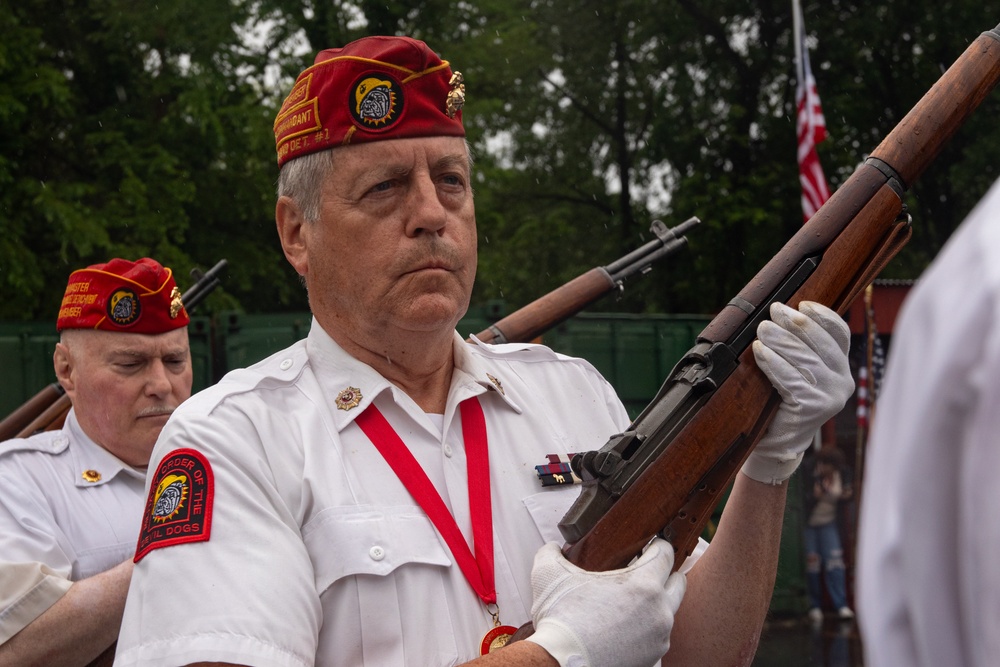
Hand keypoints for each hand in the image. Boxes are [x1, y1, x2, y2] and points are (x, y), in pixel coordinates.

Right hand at [525, 538, 685, 666]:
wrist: (561, 665)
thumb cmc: (561, 621)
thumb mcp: (549, 575)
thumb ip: (552, 553)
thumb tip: (553, 548)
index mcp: (644, 585)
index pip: (666, 554)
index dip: (657, 545)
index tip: (648, 544)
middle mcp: (659, 612)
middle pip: (678, 583)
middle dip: (665, 574)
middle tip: (645, 570)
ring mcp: (659, 639)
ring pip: (668, 613)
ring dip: (655, 604)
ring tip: (631, 602)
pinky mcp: (653, 659)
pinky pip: (657, 638)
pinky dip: (646, 631)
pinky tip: (625, 628)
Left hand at [742, 301, 852, 484]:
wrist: (776, 442)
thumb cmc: (781, 400)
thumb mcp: (797, 370)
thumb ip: (799, 347)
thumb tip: (781, 313)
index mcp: (842, 368)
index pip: (840, 333)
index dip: (822, 315)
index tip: (802, 303)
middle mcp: (843, 381)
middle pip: (821, 343)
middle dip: (795, 323)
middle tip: (773, 311)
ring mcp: (831, 396)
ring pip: (805, 358)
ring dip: (781, 340)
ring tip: (763, 329)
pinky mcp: (814, 408)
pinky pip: (791, 378)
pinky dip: (773, 362)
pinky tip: (760, 352)